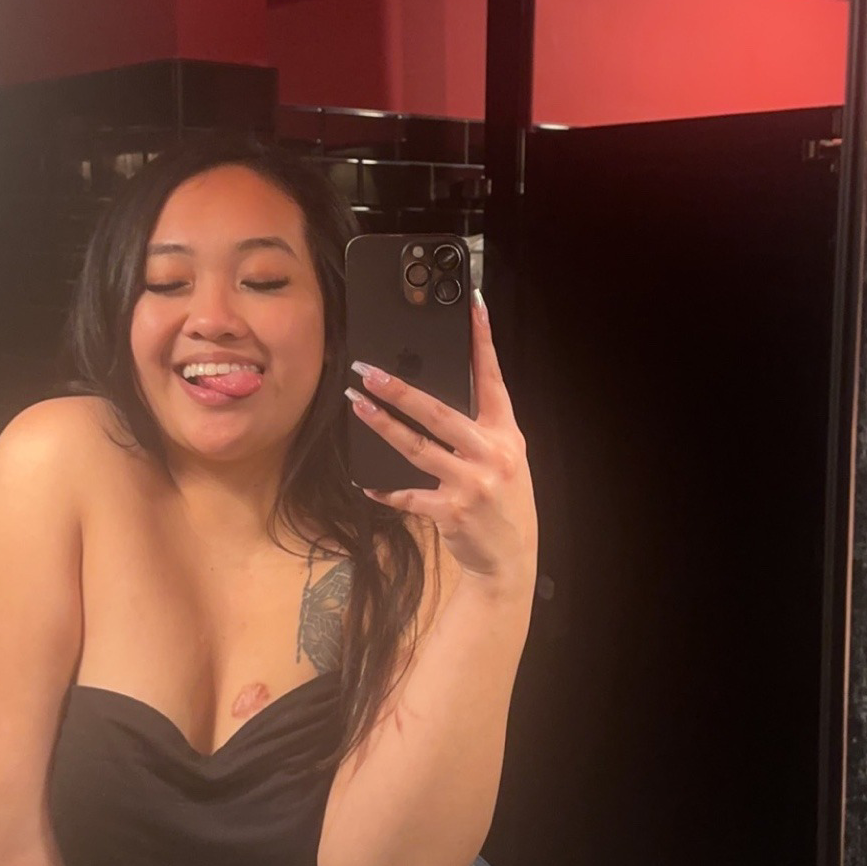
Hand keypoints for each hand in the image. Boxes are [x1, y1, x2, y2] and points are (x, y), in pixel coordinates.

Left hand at [345, 290, 536, 589]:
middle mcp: (491, 454)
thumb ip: (480, 429)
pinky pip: (407, 495)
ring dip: (382, 425)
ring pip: (417, 447)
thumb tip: (435, 398)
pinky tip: (365, 481)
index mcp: (505, 434)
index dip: (482, 341)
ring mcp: (470, 483)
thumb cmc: (505, 502)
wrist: (510, 560)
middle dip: (400, 389)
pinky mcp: (449, 511)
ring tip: (356, 404)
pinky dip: (384, 488)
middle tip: (368, 370)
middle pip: (439, 413)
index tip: (472, 305)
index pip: (493, 378)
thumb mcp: (506, 459)